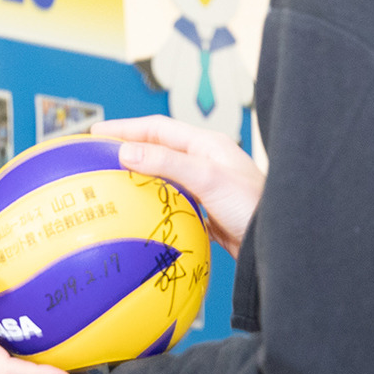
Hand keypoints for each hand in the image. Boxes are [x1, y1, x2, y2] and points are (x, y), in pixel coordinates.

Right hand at [92, 115, 262, 256]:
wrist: (277, 245)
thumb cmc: (253, 207)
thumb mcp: (208, 179)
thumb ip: (168, 163)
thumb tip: (126, 150)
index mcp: (206, 145)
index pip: (158, 128)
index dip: (125, 128)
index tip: (96, 132)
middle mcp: (205, 162)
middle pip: (157, 149)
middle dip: (127, 149)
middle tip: (96, 157)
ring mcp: (205, 187)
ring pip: (163, 176)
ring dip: (137, 177)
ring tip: (109, 184)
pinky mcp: (206, 211)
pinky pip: (170, 201)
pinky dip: (150, 203)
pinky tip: (135, 215)